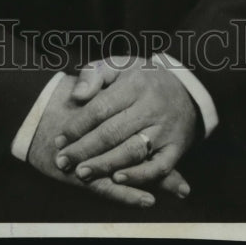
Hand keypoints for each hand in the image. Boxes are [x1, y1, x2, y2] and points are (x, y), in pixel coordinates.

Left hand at [53, 57, 197, 194]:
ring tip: (82, 173)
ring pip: (132, 151)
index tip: (59, 140)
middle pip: (113, 133)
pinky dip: (138, 176)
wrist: (186, 91)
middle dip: (84, 150)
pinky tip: (117, 179)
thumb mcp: (119, 65)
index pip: (101, 108)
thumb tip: (76, 96)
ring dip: (105, 165)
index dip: (77, 126)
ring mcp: (165, 129)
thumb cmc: (142, 78)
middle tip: (63, 162)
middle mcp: (151, 107)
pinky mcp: (176, 148)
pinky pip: (158, 167)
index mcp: (135, 84)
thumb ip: (94, 74)